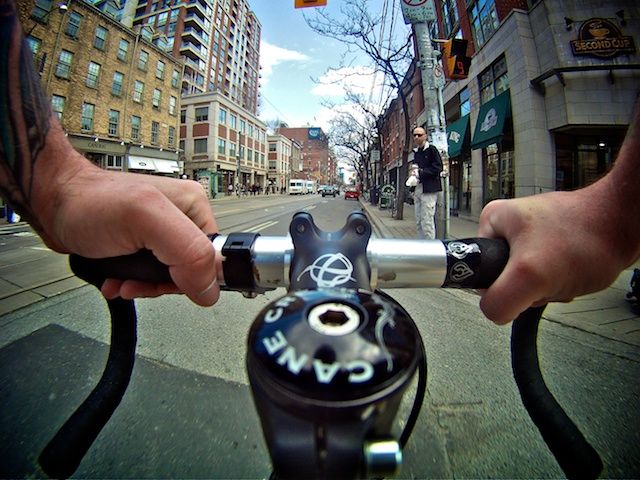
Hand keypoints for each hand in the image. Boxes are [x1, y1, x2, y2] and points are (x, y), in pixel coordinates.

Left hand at [34, 151, 220, 306]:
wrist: (53, 203)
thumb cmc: (89, 201)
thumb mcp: (145, 219)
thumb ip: (187, 251)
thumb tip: (210, 289)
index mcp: (195, 207)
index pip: (212, 258)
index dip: (191, 277)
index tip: (163, 280)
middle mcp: (182, 219)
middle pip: (191, 271)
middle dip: (162, 285)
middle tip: (138, 281)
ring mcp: (162, 233)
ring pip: (170, 278)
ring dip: (144, 287)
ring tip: (123, 281)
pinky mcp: (143, 246)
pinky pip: (150, 277)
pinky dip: (133, 284)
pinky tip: (117, 280)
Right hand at [477, 187, 628, 323]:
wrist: (626, 224)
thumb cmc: (587, 236)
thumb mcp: (530, 275)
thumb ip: (500, 300)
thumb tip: (492, 311)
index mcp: (492, 221)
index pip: (477, 270)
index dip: (501, 284)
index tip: (525, 277)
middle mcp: (507, 226)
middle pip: (502, 278)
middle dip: (528, 287)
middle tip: (547, 275)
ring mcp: (529, 235)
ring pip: (524, 280)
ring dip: (545, 287)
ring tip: (563, 271)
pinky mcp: (549, 244)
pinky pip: (543, 276)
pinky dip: (558, 283)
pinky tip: (571, 273)